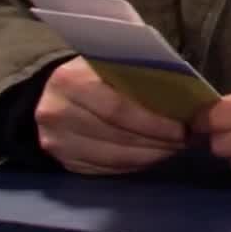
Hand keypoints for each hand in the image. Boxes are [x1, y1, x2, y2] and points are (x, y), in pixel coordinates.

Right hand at [34, 57, 187, 175]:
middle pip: (117, 136)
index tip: (182, 128)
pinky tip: (150, 157)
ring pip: (112, 158)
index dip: (154, 123)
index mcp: (72, 82)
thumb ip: (136, 74)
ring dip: (149, 156)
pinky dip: (133, 165)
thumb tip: (182, 96)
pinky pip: (104, 169)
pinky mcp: (62, 161)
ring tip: (172, 149)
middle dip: (156, 141)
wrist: (46, 92)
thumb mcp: (107, 62)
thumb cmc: (90, 72)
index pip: (119, 109)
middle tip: (184, 141)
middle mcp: (58, 113)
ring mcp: (57, 142)